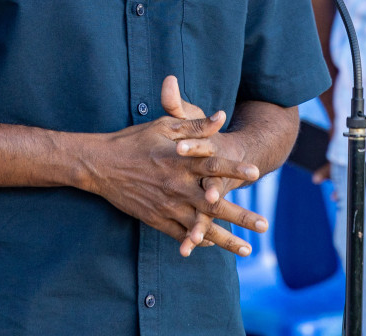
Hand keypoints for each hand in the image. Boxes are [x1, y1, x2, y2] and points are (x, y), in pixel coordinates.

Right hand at [78, 102, 264, 257]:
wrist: (101, 165)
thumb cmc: (134, 140)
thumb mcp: (164, 126)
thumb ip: (195, 124)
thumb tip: (222, 116)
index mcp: (180, 160)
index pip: (213, 165)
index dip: (235, 168)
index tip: (256, 173)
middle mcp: (177, 186)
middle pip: (214, 204)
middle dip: (241, 216)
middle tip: (264, 224)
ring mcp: (167, 206)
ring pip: (201, 227)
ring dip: (226, 239)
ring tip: (247, 250)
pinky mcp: (156, 219)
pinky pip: (181, 235)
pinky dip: (199, 241)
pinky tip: (214, 246)